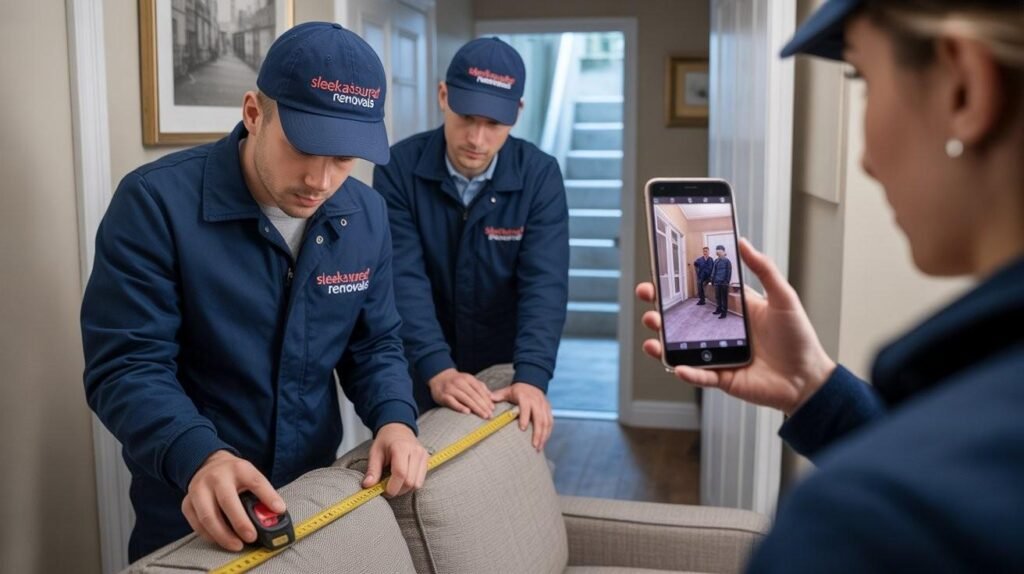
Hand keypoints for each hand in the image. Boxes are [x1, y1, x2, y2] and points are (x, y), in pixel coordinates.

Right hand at [182, 450, 285, 551]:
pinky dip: (209, 535)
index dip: (268, 496)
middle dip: (240, 522)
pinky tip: (220, 540)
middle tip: (251, 537)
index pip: (256, 481)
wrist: (208, 464)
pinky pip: (197, 523)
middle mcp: (217, 477)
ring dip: (223, 534)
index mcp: (238, 469)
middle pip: (227, 501)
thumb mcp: (250, 476)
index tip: (279, 509)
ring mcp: (199, 489)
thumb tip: (275, 514)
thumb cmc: (234, 475)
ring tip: (236, 544)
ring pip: (208, 516)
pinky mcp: (187, 502)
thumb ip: (261, 493)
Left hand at [362, 423, 428, 496]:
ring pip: (417, 484)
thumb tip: (367, 485)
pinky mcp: (427, 460)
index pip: (401, 474)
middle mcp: (415, 452)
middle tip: (387, 487)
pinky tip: (403, 479)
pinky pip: (421, 481)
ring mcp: (423, 456)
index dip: (392, 487)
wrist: (398, 429)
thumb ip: (372, 470)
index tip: (384, 491)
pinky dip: (411, 484)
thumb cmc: (386, 440)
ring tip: (395, 482)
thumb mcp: (375, 453)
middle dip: (397, 490)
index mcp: (401, 448)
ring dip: (405, 489)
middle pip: (410, 482)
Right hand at [428, 368, 494, 418]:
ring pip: (465, 399)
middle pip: (474, 395)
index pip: (479, 389)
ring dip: (476, 408)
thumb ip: (480, 387)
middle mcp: (459, 383)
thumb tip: (491, 396)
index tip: (492, 408)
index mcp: (467, 378)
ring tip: (483, 415)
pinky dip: (460, 407)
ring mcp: (451, 389)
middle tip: (490, 415)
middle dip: (483, 406)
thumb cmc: (456, 381)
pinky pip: (452, 402)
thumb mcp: (468, 380)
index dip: (486, 399)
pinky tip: (467, 412)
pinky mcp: (443, 396)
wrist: (438, 377)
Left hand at [490, 383, 553, 450]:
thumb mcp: (508, 391)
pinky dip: (548, 433)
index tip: (522, 429)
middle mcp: (536, 402)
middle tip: (534, 445)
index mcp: (525, 398)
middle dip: (538, 433)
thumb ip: (499, 395)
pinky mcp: (548, 410)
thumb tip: (489, 399)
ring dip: (544, 436)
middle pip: (539, 418)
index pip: (526, 408)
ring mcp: (544, 407)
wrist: (532, 382)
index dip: (525, 418)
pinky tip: (544, 441)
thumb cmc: (518, 390)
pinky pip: (550, 422)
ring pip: (546, 422)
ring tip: (539, 448)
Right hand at [637, 238, 836, 414]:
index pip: (698, 293)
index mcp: (733, 309)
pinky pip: (700, 376)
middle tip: (648, 299)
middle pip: (682, 320)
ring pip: (682, 349)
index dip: (677, 286)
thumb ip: (763, 269)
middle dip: (660, 310)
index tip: (659, 275)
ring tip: (653, 336)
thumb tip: (743, 242)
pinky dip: (688, 373)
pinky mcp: (722, 378)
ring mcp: (718, 355)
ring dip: (663, 343)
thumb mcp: (783, 297)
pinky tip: (678, 367)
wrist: (808, 378)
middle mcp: (720, 332)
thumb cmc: (799, 338)